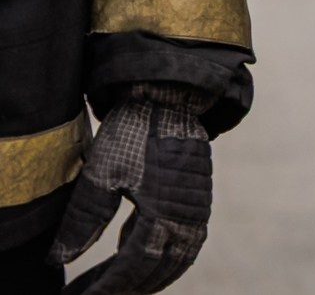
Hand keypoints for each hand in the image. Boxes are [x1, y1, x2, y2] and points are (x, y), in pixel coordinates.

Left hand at [50, 86, 213, 293]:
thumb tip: (60, 259)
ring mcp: (198, 207)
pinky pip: (184, 241)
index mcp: (163, 212)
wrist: (168, 97)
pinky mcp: (198, 198)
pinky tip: (129, 255)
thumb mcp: (99, 175)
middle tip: (92, 294)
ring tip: (113, 286)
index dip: (106, 287)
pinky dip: (162, 257)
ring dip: (149, 278)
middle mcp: (188, 215)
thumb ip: (82, 221)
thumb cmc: (133, 133)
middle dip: (126, 288)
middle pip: (160, 269)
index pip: (133, 267)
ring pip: (178, 259)